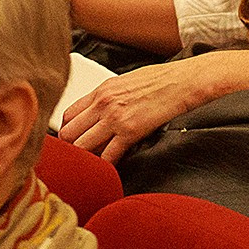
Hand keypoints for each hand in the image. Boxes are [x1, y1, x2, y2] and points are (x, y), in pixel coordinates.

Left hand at [60, 52, 225, 161]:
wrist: (181, 81)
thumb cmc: (159, 79)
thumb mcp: (125, 82)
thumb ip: (108, 97)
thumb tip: (99, 112)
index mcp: (101, 90)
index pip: (68, 115)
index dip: (67, 131)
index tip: (72, 141)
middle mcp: (102, 103)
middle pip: (68, 133)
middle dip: (70, 148)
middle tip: (78, 157)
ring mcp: (115, 118)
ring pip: (82, 147)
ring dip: (86, 159)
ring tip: (92, 166)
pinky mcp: (130, 132)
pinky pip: (108, 156)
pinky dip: (107, 166)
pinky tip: (111, 168)